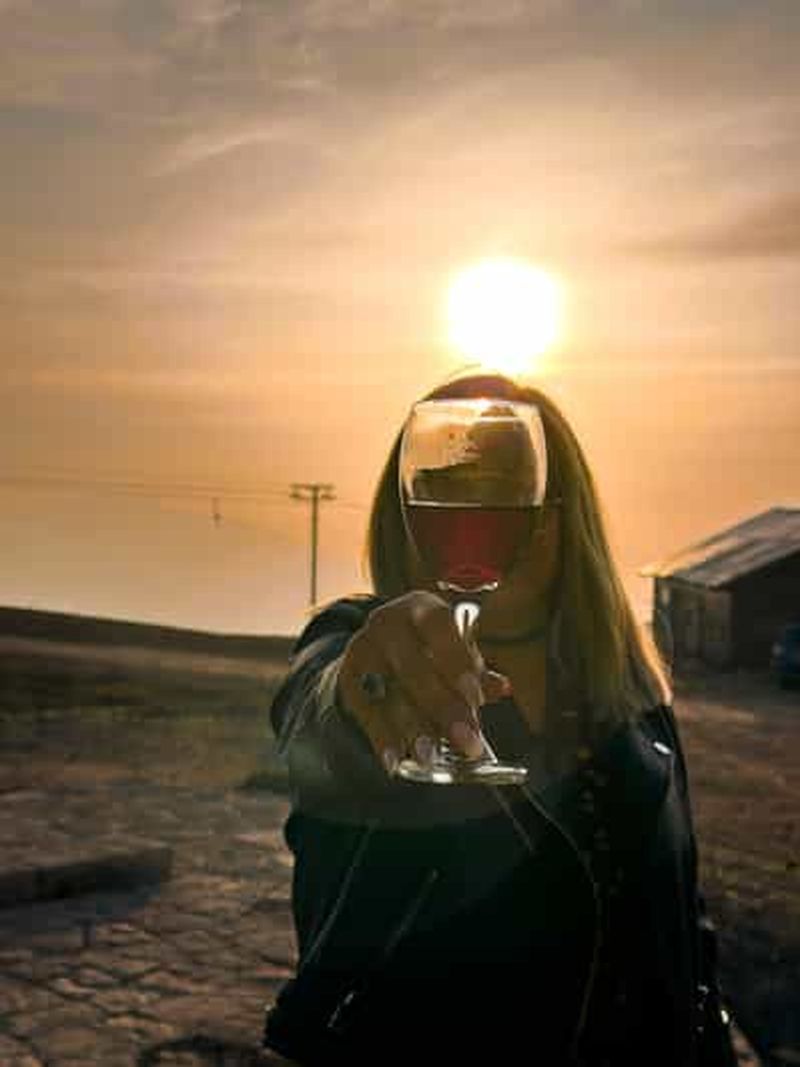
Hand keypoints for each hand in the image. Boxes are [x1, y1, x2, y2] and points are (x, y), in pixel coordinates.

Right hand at [337, 591, 510, 774]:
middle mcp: (388, 624)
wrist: (374, 648)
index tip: (475, 698)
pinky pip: (365, 712)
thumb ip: (475, 671)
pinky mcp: (348, 679)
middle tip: (466, 741)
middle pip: (415, 667)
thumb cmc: (426, 648)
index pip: (440, 629)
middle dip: (442, 707)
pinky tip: (395, 760)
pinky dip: (381, 738)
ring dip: (412, 728)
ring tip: (430, 757)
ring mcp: (363, 650)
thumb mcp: (451, 650)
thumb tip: (501, 688)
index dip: (457, 663)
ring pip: (389, 693)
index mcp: (422, 609)